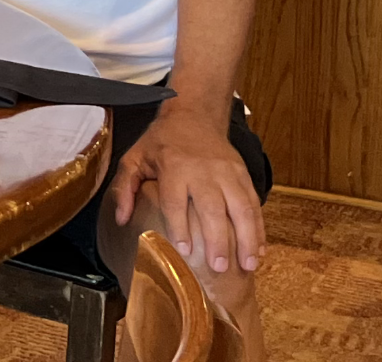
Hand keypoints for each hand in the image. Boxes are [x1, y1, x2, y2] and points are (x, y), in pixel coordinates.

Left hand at [110, 107, 265, 272]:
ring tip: (248, 264)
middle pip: (212, 208)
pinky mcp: (243, 173)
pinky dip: (259, 227)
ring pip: (241, 208)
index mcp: (173, 167)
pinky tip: (260, 248)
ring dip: (247, 238)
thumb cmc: (161, 142)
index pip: (176, 201)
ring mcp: (227, 172)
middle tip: (219, 267)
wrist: (193, 115)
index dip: (180, 226)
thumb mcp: (134, 158)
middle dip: (217, 239)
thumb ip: (125, 188)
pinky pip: (254, 203)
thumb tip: (121, 219)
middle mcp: (203, 170)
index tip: (184, 249)